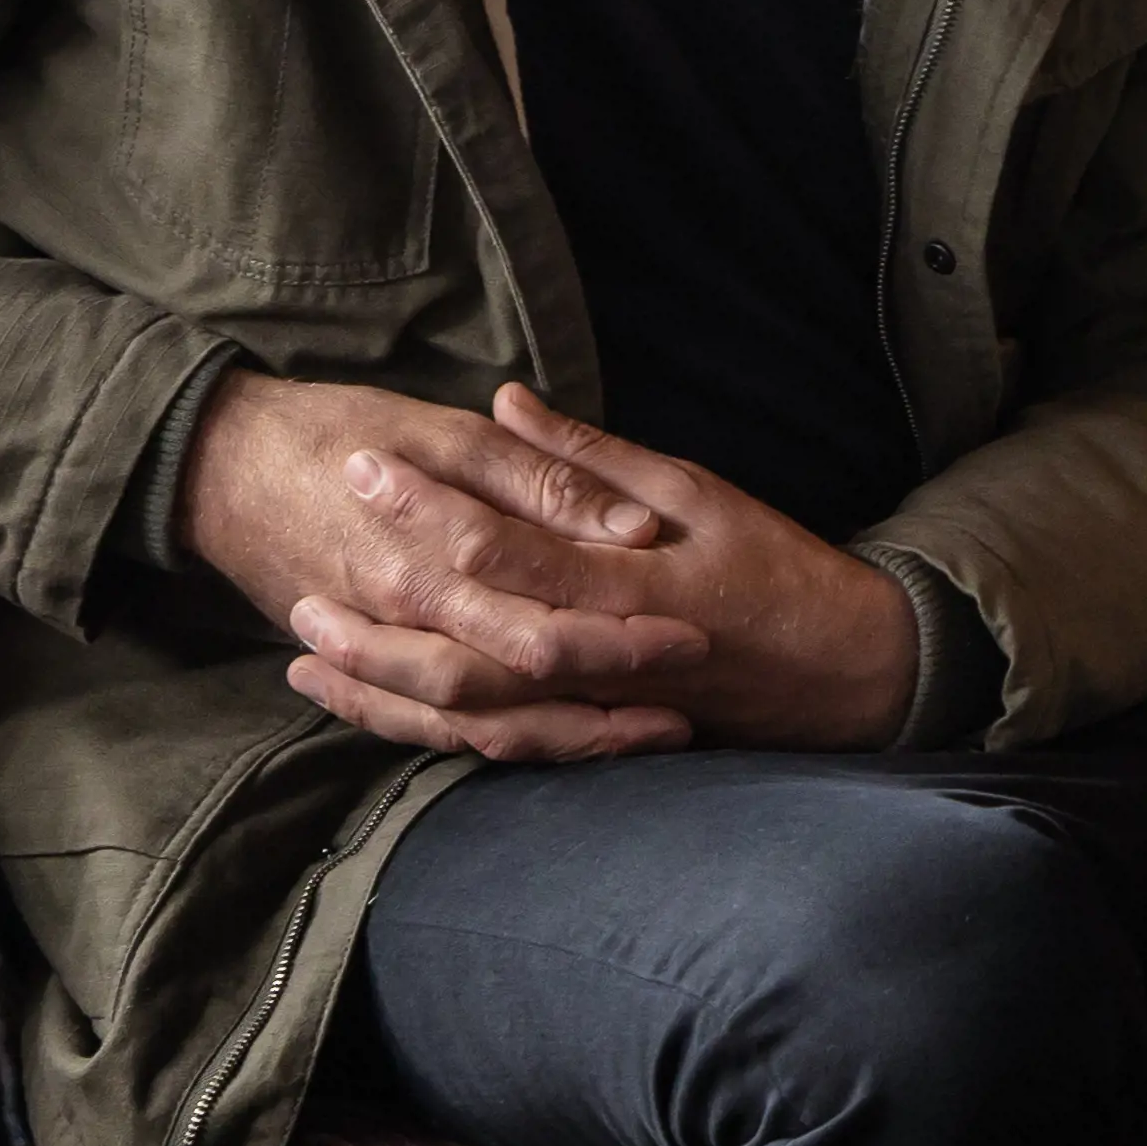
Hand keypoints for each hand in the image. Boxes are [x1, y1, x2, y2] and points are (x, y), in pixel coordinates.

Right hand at [183, 368, 703, 761]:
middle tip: (690, 705)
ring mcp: (384, 653)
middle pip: (522, 687)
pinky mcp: (365, 667)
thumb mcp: (443, 430)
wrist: (217, 465)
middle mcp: (408, 621)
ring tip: (650, 738)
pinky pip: (432, 730)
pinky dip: (496, 743)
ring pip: (482, 723)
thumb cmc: (336, 429)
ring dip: (568, 739)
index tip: (699, 635)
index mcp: (433, 558)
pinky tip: (564, 742)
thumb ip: (538, 476)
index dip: (624, 635)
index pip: (545, 619)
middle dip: (610, 702)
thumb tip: (633, 524)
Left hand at [186, 371, 918, 762]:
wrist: (850, 674)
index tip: (363, 466)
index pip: (505, 547)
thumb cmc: (780, 571)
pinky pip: (494, 743)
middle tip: (296, 582)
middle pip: (466, 650)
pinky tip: (370, 704)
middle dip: (375, 618)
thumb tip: (504, 403)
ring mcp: (597, 707)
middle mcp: (606, 656)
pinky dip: (425, 727)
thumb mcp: (701, 492)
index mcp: (631, 582)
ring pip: (469, 713)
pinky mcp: (593, 734)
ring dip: (382, 687)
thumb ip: (592, 458)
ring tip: (305, 656)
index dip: (426, 507)